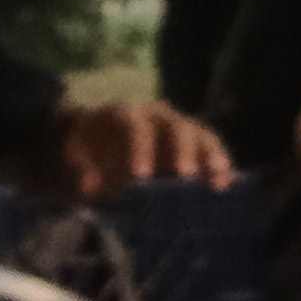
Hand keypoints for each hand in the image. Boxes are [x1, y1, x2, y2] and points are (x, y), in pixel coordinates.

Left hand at [61, 95, 233, 190]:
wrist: (103, 137)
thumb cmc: (90, 147)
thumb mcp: (77, 153)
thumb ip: (81, 168)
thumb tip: (89, 186)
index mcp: (125, 114)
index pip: (134, 127)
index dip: (139, 149)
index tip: (140, 176)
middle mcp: (157, 115)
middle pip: (175, 127)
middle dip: (181, 150)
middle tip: (184, 176)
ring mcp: (179, 125)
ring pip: (200, 135)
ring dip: (209, 156)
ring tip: (215, 180)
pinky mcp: (195, 140)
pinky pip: (211, 148)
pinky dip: (218, 164)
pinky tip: (223, 184)